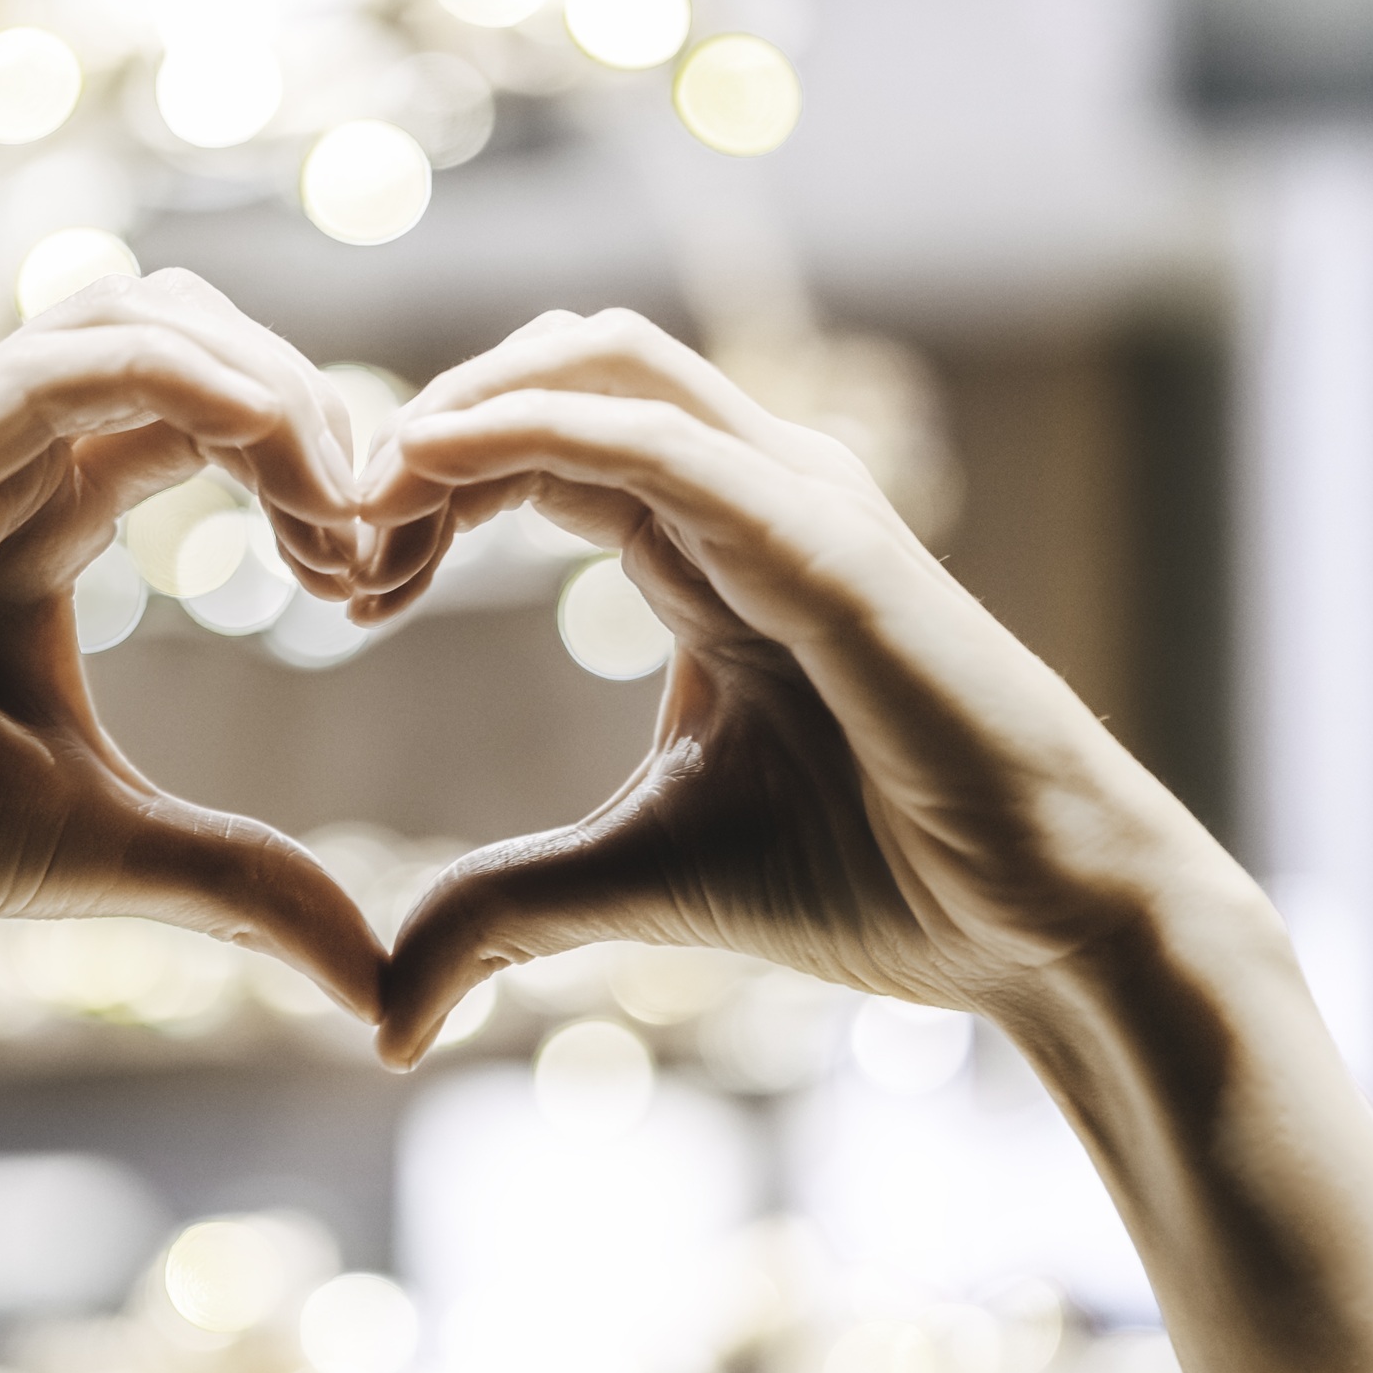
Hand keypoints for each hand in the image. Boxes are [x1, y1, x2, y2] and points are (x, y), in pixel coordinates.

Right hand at [0, 271, 385, 1372]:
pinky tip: (283, 459)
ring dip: (271, 384)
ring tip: (344, 502)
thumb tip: (378, 981)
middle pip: (189, 332)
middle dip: (311, 406)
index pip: (209, 410)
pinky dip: (192, 383)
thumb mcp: (109, 854)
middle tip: (379, 536)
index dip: (318, 464)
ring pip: (135, 317)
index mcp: (40, 515)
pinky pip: (57, 370)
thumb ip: (245, 888)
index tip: (381, 582)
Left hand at [350, 309, 1372, 1372]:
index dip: (420, 486)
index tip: (333, 586)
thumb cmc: (879, 884)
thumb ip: (511, 912)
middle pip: (553, 362)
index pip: (537, 440)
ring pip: (598, 359)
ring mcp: (798, 498)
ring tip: (357, 501)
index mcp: (708, 545)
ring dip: (457, 408)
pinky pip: (658, 440)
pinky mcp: (827, 541)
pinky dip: (527, 432)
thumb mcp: (643, 884)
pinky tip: (424, 475)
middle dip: (422, 422)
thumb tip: (383, 1013)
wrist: (1044, 925)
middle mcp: (753, 491)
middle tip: (328, 541)